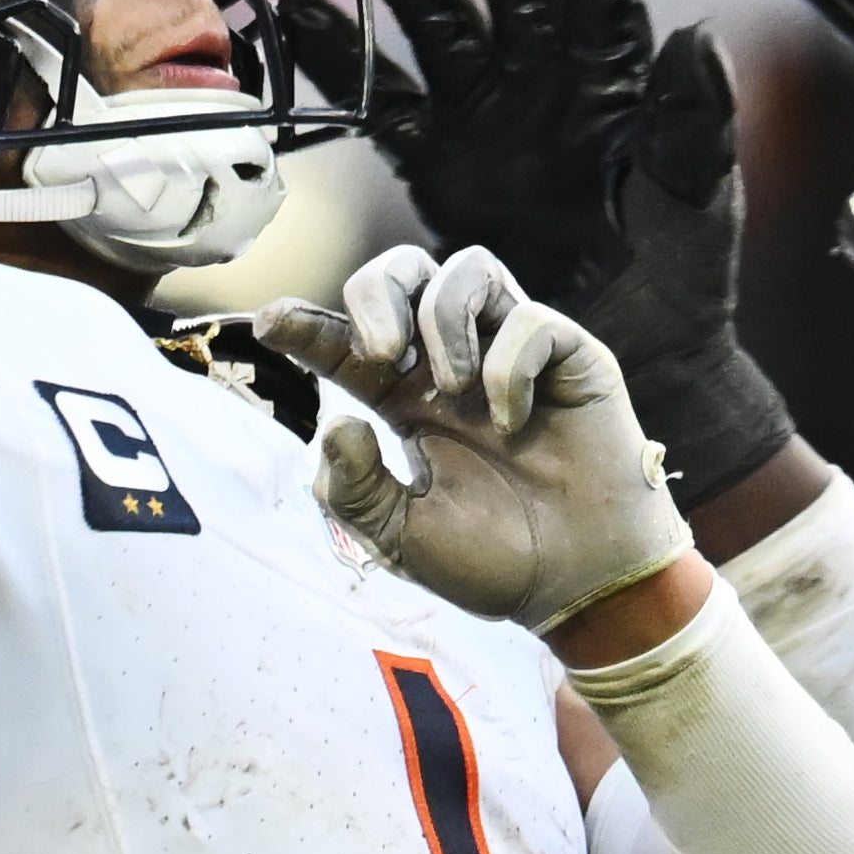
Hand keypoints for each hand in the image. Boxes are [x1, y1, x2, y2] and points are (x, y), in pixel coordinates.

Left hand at [258, 246, 694, 639]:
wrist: (581, 586)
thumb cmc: (497, 562)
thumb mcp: (400, 538)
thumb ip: (354, 489)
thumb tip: (337, 423)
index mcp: (408, 402)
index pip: (347, 343)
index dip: (307, 325)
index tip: (271, 326)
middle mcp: (455, 366)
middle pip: (405, 271)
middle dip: (377, 292)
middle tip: (381, 355)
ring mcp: (512, 355)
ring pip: (468, 267)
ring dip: (445, 320)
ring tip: (454, 390)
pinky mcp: (569, 358)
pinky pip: (532, 321)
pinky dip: (511, 365)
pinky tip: (516, 422)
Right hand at [294, 0, 793, 505]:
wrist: (631, 355)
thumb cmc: (685, 272)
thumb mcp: (699, 194)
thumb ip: (696, 119)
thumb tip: (698, 32)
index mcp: (622, 71)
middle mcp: (549, 75)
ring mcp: (488, 113)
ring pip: (439, 18)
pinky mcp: (437, 161)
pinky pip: (383, 99)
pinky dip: (343, 60)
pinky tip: (302, 10)